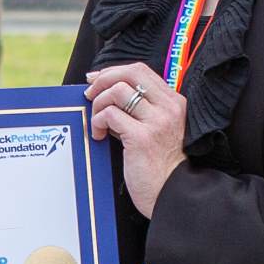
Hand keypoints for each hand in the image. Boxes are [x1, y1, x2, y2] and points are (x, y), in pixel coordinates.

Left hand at [85, 63, 186, 218]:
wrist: (172, 193)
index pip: (140, 70)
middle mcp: (168, 108)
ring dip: (99, 104)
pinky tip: (99, 135)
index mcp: (173, 102)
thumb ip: (141, 111)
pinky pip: (110, 115)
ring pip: (116, 91)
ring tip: (98, 123)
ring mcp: (156, 122)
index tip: (96, 80)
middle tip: (90, 95)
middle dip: (102, 80)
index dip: (113, 71)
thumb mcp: (158, 130)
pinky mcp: (142, 137)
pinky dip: (98, 122)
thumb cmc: (160, 166)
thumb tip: (108, 93)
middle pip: (128, 74)